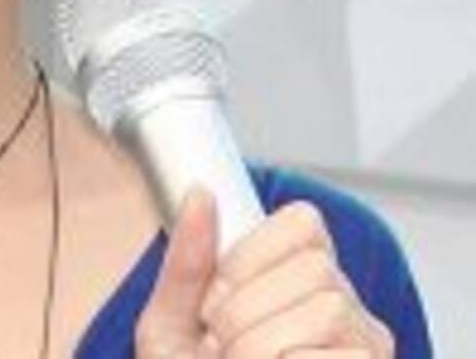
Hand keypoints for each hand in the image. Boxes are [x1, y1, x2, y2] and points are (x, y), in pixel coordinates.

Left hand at [135, 188, 394, 357]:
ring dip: (261, 345)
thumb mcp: (168, 325)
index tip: (218, 295)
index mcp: (297, 280)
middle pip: (317, 269)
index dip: (251, 255)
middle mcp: (345, 311)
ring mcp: (365, 353)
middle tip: (225, 346)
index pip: (304, 223)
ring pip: (329, 311)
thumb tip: (201, 192)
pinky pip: (329, 358)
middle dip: (249, 308)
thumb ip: (185, 262)